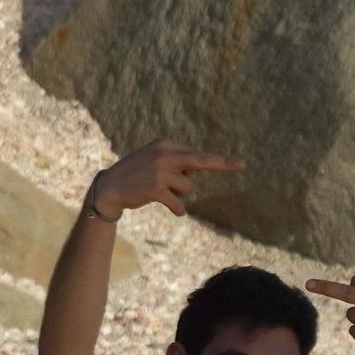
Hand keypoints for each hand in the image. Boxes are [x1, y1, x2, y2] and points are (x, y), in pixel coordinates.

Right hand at [88, 139, 244, 219]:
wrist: (110, 186)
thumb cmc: (135, 174)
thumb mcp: (155, 160)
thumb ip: (176, 162)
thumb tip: (198, 169)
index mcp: (166, 144)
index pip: (197, 154)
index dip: (218, 162)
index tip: (241, 164)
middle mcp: (165, 154)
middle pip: (200, 162)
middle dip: (223, 164)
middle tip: (243, 165)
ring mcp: (161, 171)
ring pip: (188, 188)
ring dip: (178, 194)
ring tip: (159, 191)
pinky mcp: (156, 189)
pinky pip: (178, 204)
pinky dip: (176, 209)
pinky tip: (169, 208)